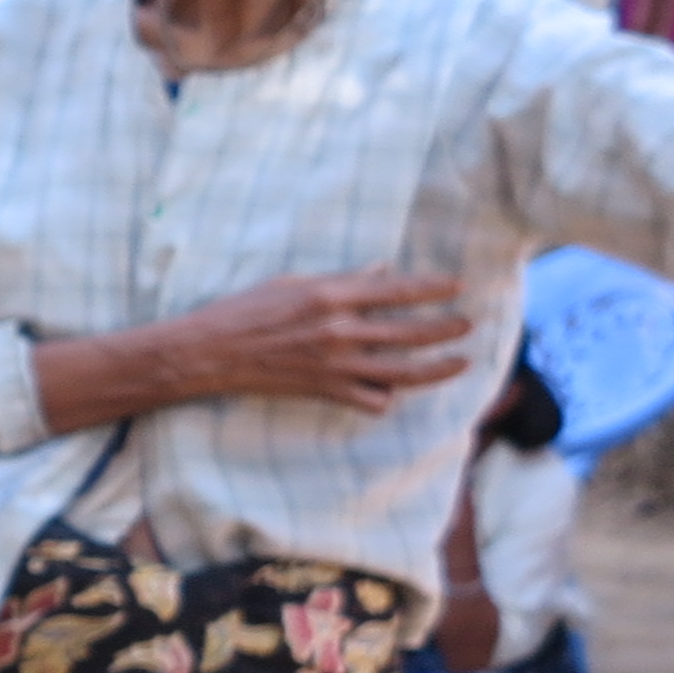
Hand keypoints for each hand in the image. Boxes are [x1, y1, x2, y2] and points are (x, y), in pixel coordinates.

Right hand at [165, 269, 472, 414]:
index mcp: (330, 296)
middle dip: (447, 328)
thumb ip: (341, 280)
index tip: (457, 286)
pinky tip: (393, 390)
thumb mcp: (290, 283)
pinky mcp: (324, 391)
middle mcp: (338, 331)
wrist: (207, 353)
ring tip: (460, 362)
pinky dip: (387, 397)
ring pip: (404, 372)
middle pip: (412, 332)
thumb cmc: (242, 311)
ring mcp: (334, 366)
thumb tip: (381, 271)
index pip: (398, 289)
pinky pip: (372, 401)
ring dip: (439, 368)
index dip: (434, 287)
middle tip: (467, 323)